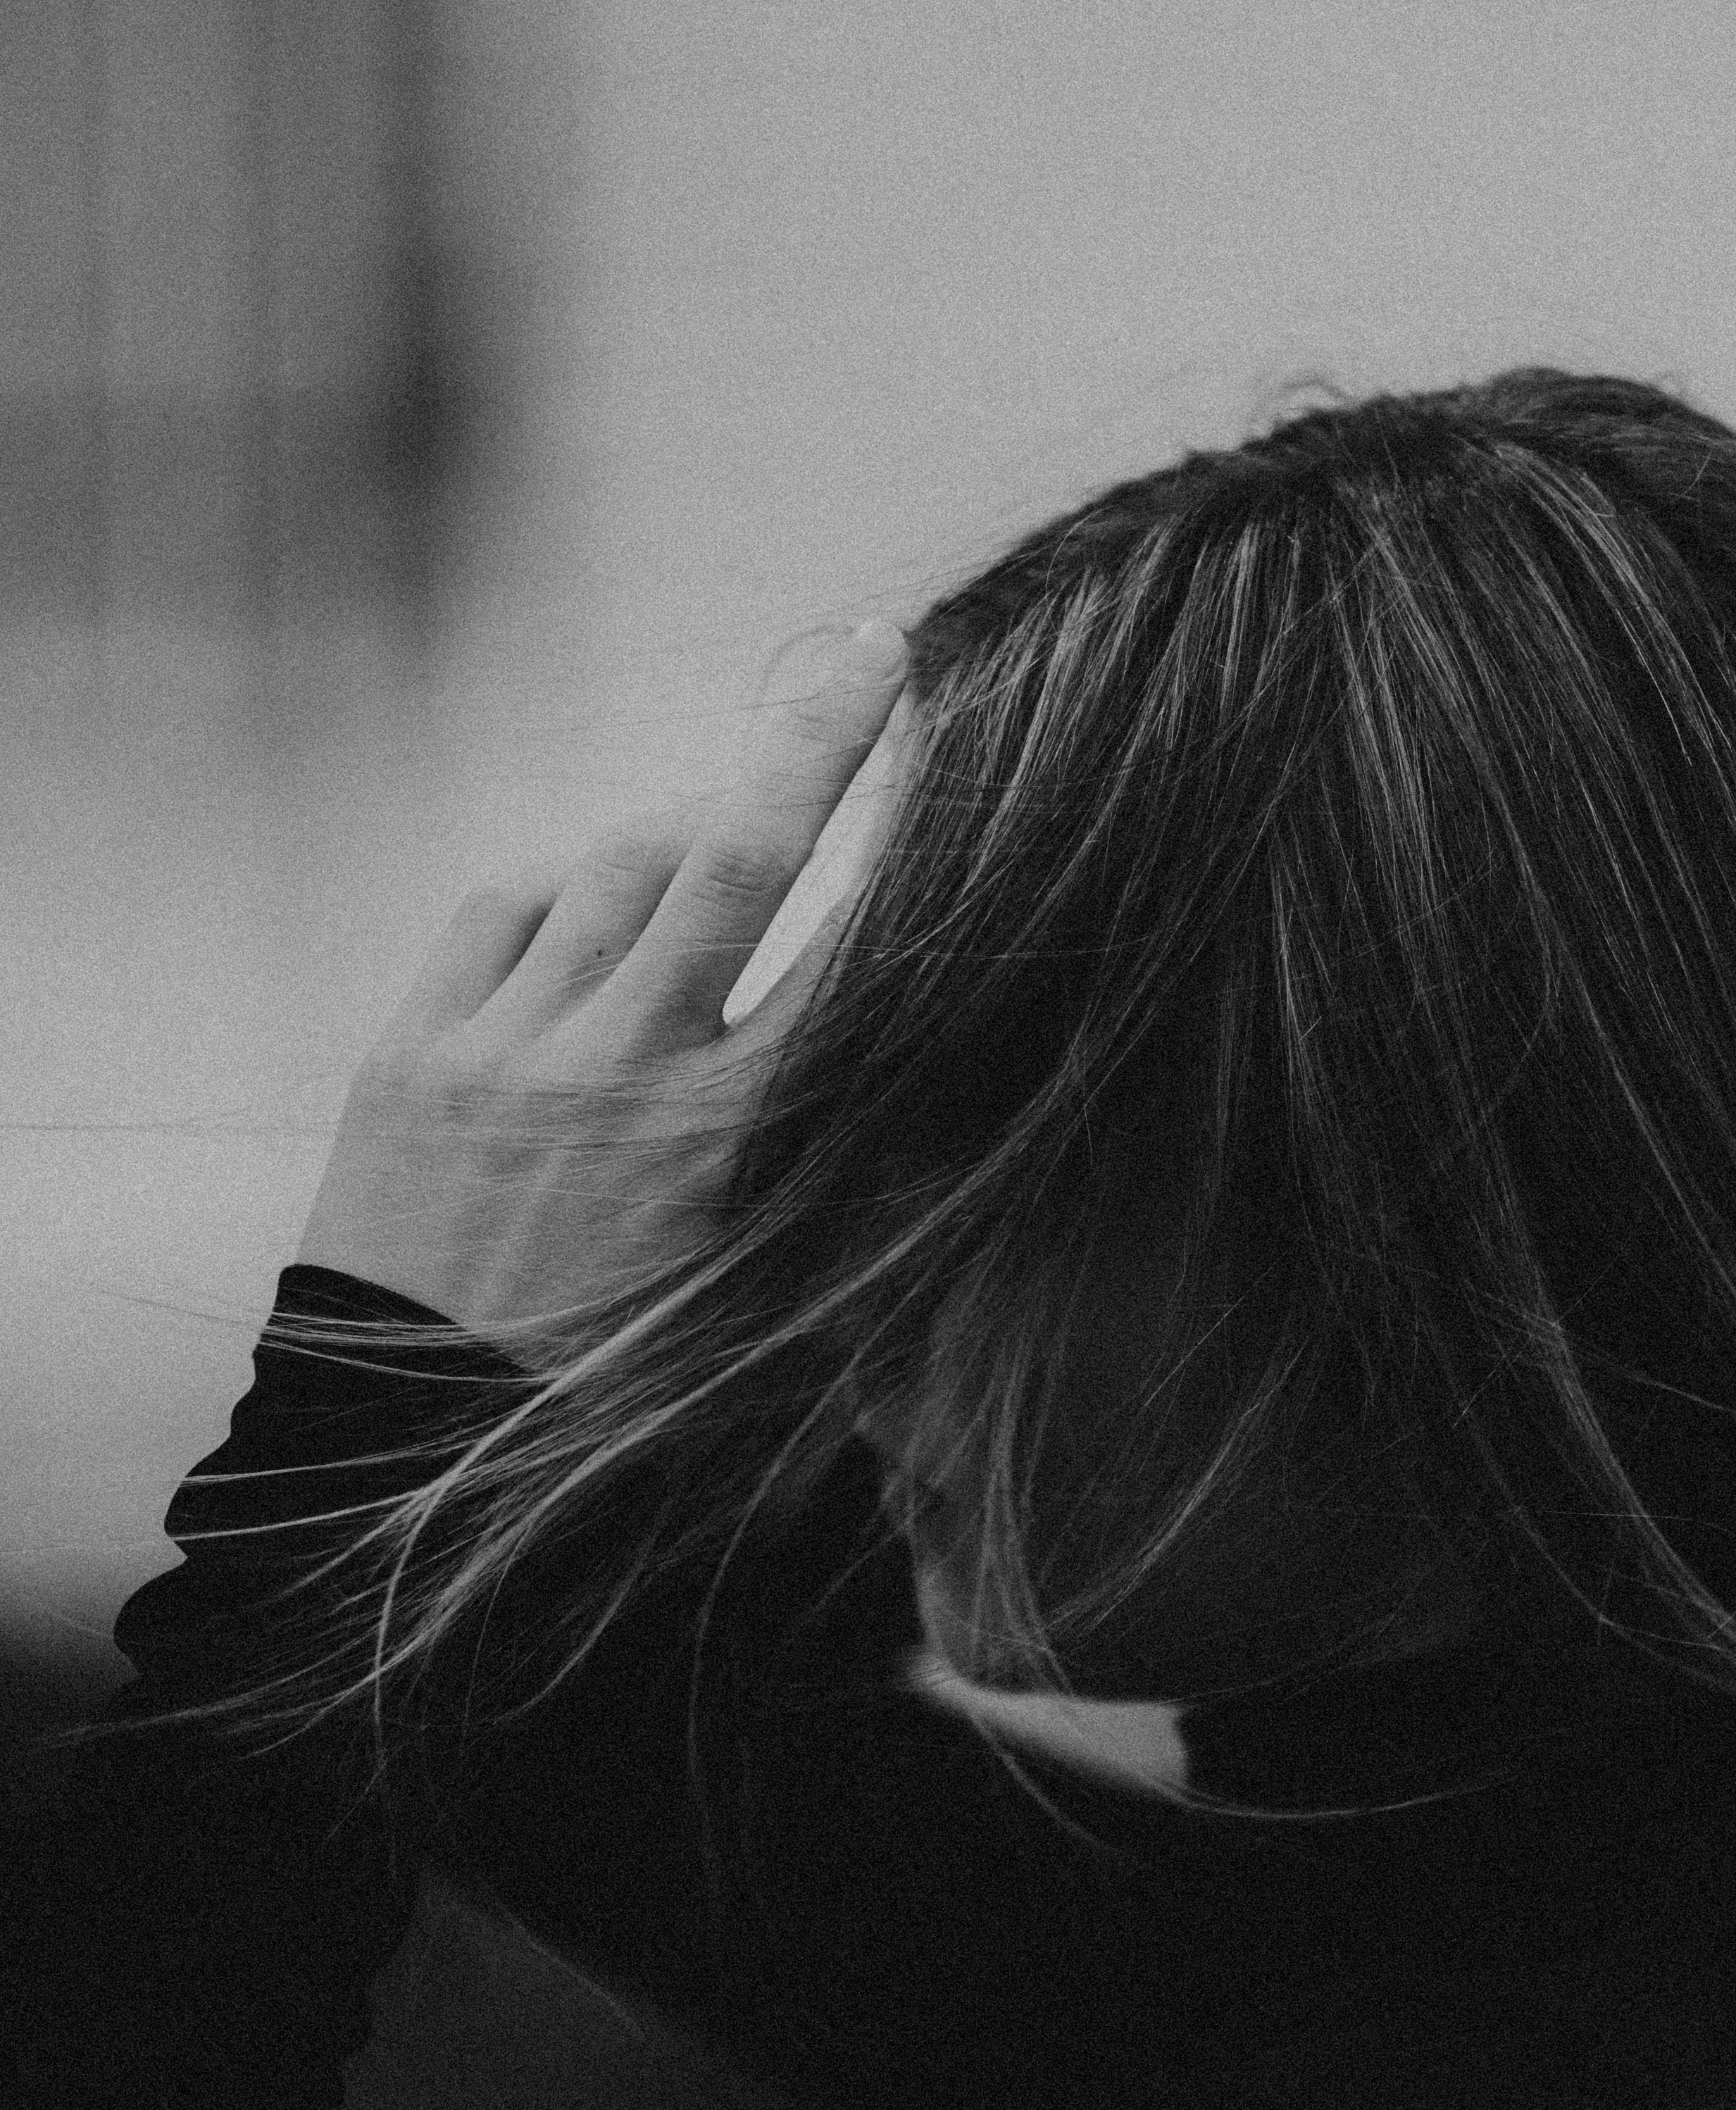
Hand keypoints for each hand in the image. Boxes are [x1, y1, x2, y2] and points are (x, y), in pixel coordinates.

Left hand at [294, 626, 908, 1354]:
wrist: (407, 1453)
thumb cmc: (619, 1401)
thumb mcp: (766, 1303)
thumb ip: (845, 1185)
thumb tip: (934, 1085)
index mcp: (727, 1144)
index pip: (847, 953)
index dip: (911, 847)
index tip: (955, 763)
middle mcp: (617, 1075)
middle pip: (732, 853)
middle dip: (812, 741)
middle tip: (872, 656)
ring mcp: (503, 1053)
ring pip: (614, 866)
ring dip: (682, 829)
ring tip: (720, 835)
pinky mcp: (409, 1056)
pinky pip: (499, 910)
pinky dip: (562, 889)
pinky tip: (592, 910)